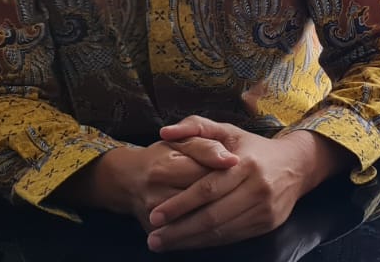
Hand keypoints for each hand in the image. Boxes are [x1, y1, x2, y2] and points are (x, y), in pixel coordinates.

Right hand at [71, 138, 238, 230]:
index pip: (208, 180)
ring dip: (224, 223)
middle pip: (204, 206)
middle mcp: (157, 193)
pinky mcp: (154, 231)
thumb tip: (232, 160)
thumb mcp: (184, 142)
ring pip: (196, 225)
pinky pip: (185, 238)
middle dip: (231, 205)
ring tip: (243, 214)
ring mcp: (154, 216)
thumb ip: (207, 146)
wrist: (129, 177)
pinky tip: (225, 227)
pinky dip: (207, 237)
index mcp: (166, 167)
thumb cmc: (162, 155)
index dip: (231, 180)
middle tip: (250, 200)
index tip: (248, 179)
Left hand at [146, 116, 348, 251]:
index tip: (155, 215)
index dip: (179, 205)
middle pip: (212, 215)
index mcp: (245, 163)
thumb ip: (195, 126)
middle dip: (179, 230)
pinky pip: (234, 237)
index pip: (207, 189)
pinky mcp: (269, 223)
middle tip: (153, 238)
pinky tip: (190, 242)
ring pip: (222, 231)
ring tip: (164, 244)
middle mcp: (258, 187)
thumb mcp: (228, 130)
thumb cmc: (253, 148)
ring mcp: (265, 208)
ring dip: (190, 241)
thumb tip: (165, 131)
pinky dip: (209, 242)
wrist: (296, 164)